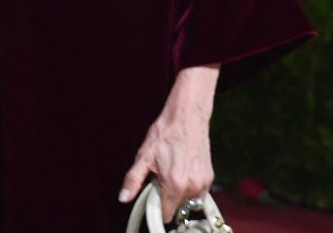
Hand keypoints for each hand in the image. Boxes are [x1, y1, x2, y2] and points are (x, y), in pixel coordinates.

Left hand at [119, 66, 216, 221]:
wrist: (187, 117)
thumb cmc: (165, 134)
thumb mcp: (144, 156)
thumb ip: (133, 180)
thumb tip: (123, 198)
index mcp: (175, 185)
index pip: (167, 214)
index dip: (157, 208)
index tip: (153, 197)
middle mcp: (192, 187)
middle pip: (178, 209)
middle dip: (168, 200)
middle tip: (161, 180)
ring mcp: (203, 183)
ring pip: (189, 202)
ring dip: (180, 196)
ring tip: (172, 175)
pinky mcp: (210, 177)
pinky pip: (199, 194)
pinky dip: (190, 189)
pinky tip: (182, 173)